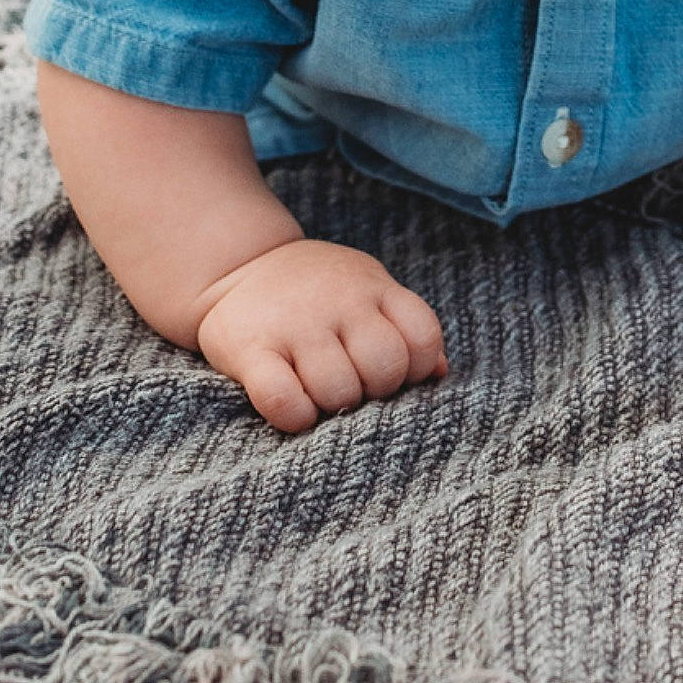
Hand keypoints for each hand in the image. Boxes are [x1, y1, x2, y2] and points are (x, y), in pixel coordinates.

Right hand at [194, 238, 446, 432]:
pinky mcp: (252, 349)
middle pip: (385, 367)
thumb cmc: (320, 293)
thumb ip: (405, 328)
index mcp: (374, 289)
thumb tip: (441, 372)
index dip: (417, 368)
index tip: (395, 373)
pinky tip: (293, 408)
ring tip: (320, 394)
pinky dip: (294, 416)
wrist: (241, 266)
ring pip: (337, 391)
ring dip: (332, 408)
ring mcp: (296, 324)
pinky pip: (283, 400)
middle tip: (355, 387)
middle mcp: (340, 302)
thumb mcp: (369, 292)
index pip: (423, 335)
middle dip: (376, 391)